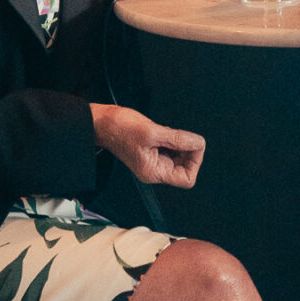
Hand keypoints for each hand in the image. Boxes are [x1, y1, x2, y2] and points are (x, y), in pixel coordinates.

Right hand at [91, 101, 205, 189]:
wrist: (101, 121)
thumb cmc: (119, 128)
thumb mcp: (152, 132)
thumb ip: (178, 139)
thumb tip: (198, 142)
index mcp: (153, 172)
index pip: (187, 179)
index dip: (194, 162)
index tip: (191, 145)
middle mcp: (154, 169)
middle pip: (185, 167)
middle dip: (188, 150)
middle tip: (182, 135)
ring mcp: (153, 160)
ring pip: (180, 156)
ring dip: (181, 143)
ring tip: (168, 132)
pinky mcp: (152, 149)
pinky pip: (171, 147)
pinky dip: (173, 138)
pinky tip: (163, 131)